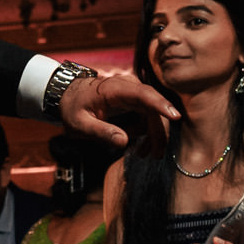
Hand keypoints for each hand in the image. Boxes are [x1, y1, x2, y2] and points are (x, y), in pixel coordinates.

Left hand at [57, 72, 178, 145]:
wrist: (68, 95)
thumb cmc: (72, 107)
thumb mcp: (79, 123)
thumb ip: (100, 131)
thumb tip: (123, 142)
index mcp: (116, 89)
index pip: (144, 95)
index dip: (161, 105)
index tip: (175, 116)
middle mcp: (129, 87)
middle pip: (153, 108)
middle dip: (158, 132)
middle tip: (156, 155)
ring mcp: (134, 94)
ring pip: (153, 115)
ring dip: (152, 135)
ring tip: (142, 154)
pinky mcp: (135, 101)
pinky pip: (147, 117)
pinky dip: (145, 132)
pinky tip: (135, 144)